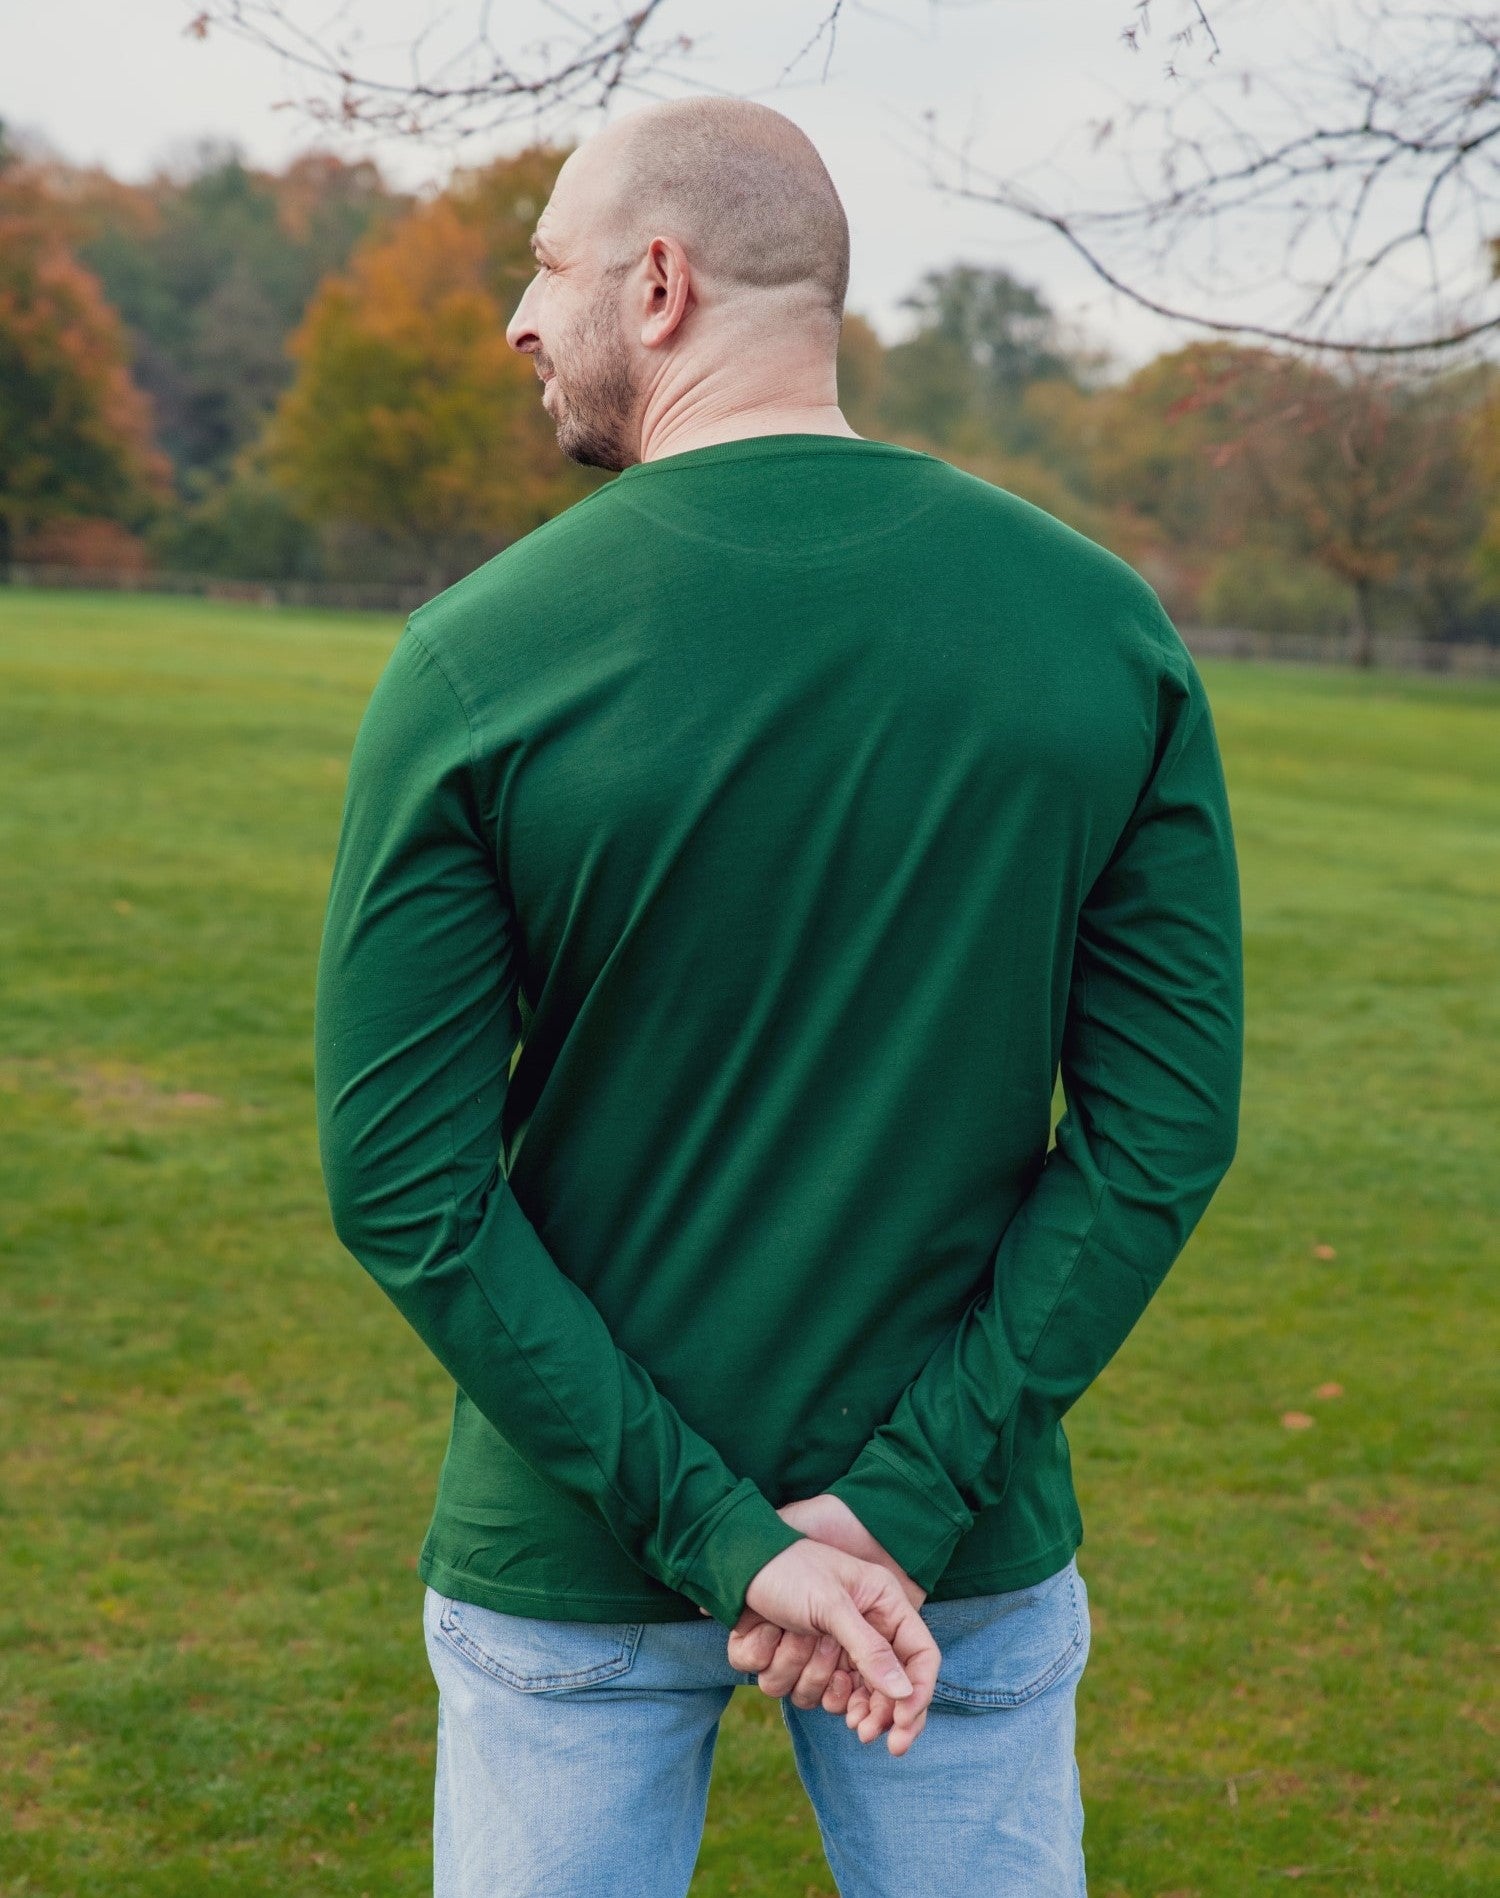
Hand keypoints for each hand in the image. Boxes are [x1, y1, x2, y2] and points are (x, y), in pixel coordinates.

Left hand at [715, 1494, 934, 1752]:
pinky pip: (790, 1689)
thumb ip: (870, 1649)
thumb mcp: (831, 1604)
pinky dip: (775, 1665)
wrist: (736, 1561)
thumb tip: (905, 1693)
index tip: (901, 1730)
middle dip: (868, 1710)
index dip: (917, 1697)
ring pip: (829, 1696)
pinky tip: (771, 1636)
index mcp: (882, 1608)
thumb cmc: (788, 1569)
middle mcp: (860, 1632)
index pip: (920, 1658)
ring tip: (796, 1638)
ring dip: (807, 1673)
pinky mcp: (793, 1661)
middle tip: (861, 1732)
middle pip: (882, 1692)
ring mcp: (827, 1650)